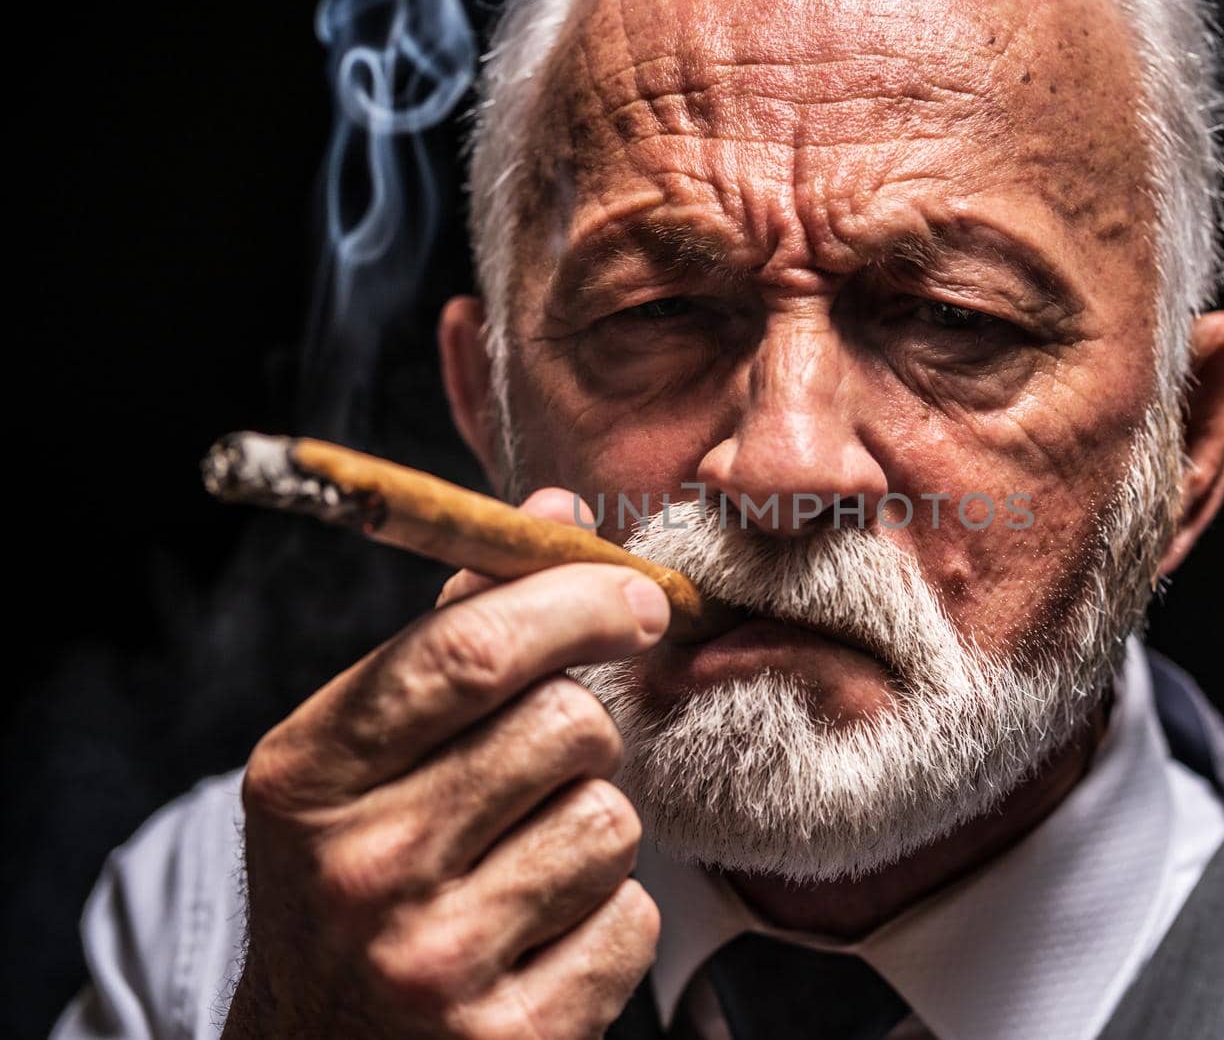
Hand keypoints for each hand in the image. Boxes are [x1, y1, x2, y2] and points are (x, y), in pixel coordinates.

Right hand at [223, 489, 665, 1039]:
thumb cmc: (353, 879)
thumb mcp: (357, 758)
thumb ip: (453, 634)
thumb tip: (553, 515)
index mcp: (308, 775)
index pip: (467, 651)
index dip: (575, 604)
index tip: (637, 597)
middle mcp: (359, 869)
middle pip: (567, 727)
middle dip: (585, 730)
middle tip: (547, 764)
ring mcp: (430, 964)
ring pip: (610, 822)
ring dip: (591, 829)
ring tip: (523, 866)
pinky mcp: (509, 1038)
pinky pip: (629, 922)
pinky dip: (605, 922)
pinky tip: (538, 940)